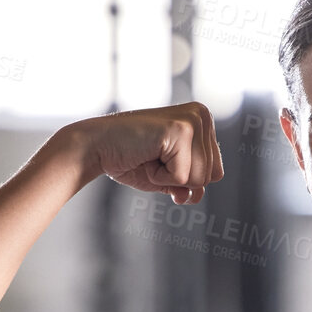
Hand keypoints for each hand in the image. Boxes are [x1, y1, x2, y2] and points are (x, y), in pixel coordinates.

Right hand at [74, 102, 223, 203]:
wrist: (96, 146)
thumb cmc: (128, 159)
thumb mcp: (166, 177)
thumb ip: (188, 186)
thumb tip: (196, 196)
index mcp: (203, 122)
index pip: (215, 173)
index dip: (185, 179)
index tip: (160, 159)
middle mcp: (202, 115)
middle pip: (210, 177)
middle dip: (177, 179)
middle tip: (151, 158)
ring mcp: (193, 120)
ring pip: (199, 179)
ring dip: (168, 178)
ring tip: (149, 156)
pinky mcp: (181, 129)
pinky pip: (182, 178)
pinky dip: (160, 177)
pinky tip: (145, 156)